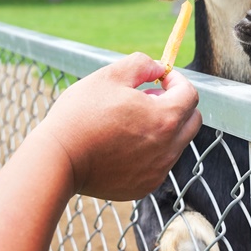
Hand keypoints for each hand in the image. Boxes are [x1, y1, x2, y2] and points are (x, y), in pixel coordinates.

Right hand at [38, 52, 201, 200]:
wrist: (58, 159)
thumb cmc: (81, 114)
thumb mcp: (110, 76)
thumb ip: (142, 64)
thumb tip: (159, 68)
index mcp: (165, 119)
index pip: (190, 94)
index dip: (176, 80)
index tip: (159, 77)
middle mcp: (169, 149)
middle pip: (192, 120)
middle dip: (176, 104)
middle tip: (147, 99)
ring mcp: (158, 171)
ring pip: (176, 143)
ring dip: (163, 128)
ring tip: (128, 121)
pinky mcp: (145, 186)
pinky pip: (159, 163)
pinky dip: (150, 151)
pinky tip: (121, 145)